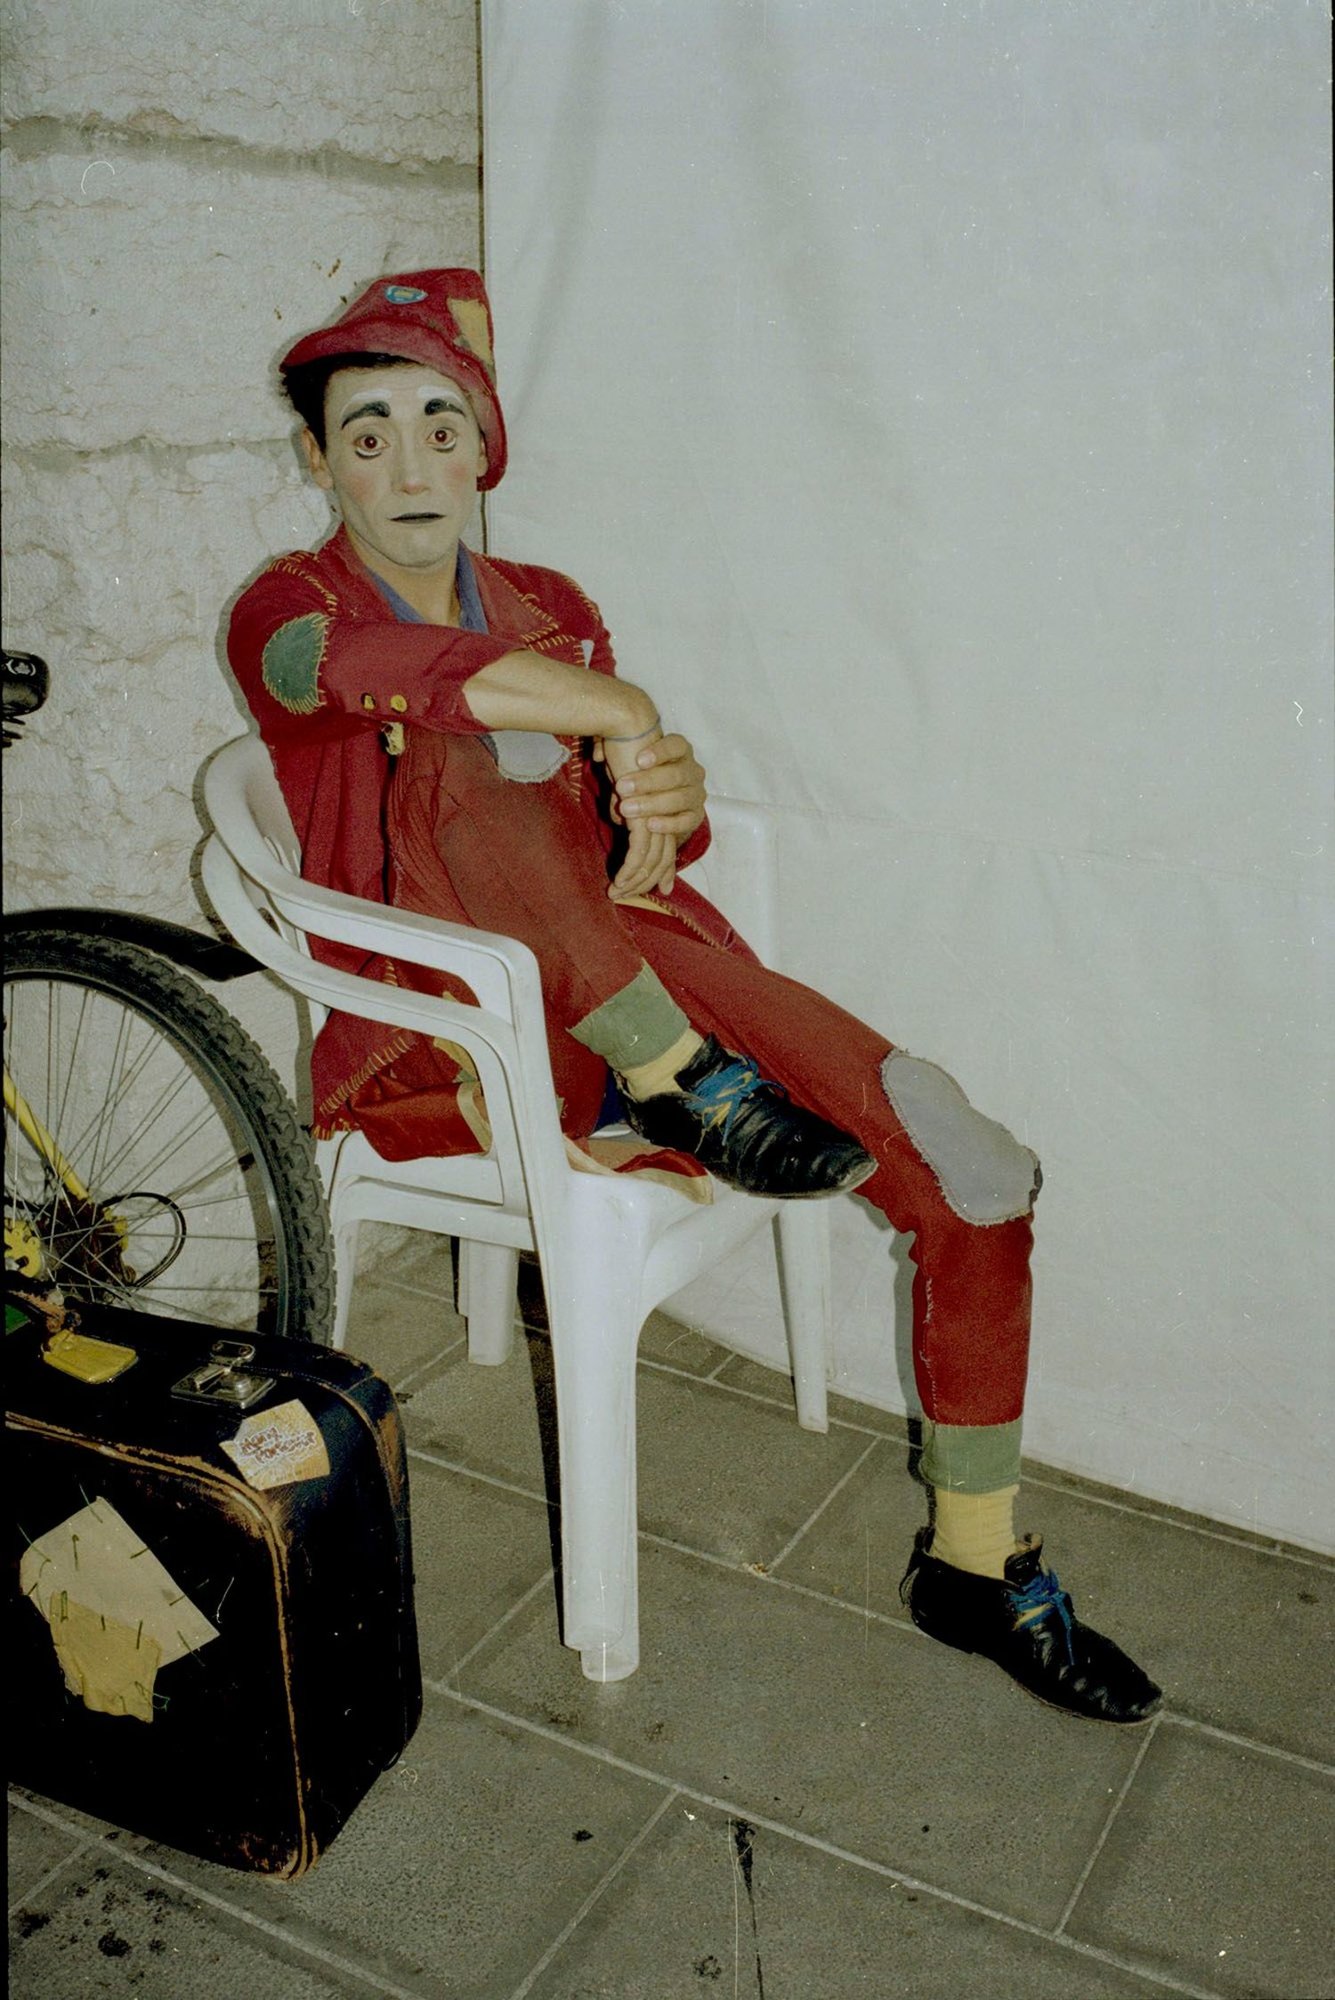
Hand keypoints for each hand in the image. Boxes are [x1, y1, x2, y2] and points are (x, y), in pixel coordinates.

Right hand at [597, 721, 675, 898]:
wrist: (628, 724)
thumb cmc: (624, 746)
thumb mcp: (625, 779)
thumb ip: (626, 798)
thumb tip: (620, 813)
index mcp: (670, 801)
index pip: (668, 841)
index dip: (666, 868)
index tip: (661, 890)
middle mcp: (672, 806)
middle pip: (662, 854)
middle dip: (644, 879)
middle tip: (621, 894)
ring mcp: (662, 810)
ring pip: (651, 855)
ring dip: (632, 877)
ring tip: (615, 891)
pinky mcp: (648, 811)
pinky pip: (641, 849)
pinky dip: (630, 868)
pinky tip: (618, 881)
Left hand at [613, 732, 706, 848]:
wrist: (658, 804)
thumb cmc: (642, 775)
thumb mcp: (630, 763)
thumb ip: (617, 757)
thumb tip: (598, 755)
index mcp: (680, 751)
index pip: (676, 745)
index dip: (660, 751)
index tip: (638, 759)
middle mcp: (693, 771)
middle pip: (677, 774)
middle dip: (648, 782)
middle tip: (622, 787)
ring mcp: (697, 794)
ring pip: (681, 798)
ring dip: (652, 804)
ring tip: (627, 809)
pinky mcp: (695, 816)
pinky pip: (686, 821)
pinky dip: (668, 823)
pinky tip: (650, 824)